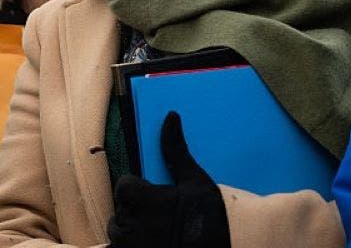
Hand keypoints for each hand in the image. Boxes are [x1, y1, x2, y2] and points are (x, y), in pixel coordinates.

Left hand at [107, 111, 229, 247]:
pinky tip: (149, 240)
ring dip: (130, 230)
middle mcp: (138, 227)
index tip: (148, 190)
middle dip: (132, 209)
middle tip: (154, 211)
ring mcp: (138, 247)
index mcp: (148, 201)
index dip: (134, 186)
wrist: (232, 243)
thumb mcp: (194, 178)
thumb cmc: (213, 212)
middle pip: (119, 212)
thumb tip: (170, 117)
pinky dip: (132, 245)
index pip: (123, 187)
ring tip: (152, 227)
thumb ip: (175, 149)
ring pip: (118, 235)